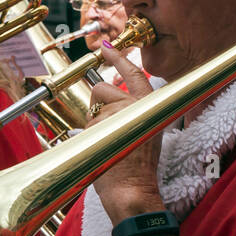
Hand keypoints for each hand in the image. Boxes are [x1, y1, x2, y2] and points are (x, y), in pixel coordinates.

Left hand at [88, 45, 164, 220]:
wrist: (132, 189)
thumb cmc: (138, 168)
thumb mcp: (146, 132)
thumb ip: (134, 112)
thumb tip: (114, 102)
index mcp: (149, 105)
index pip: (133, 73)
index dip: (119, 58)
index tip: (106, 46)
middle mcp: (133, 104)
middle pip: (101, 88)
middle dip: (98, 104)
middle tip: (108, 129)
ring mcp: (115, 113)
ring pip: (92, 109)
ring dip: (95, 124)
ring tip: (110, 145)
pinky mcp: (99, 124)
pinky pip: (86, 125)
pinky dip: (89, 136)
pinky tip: (103, 150)